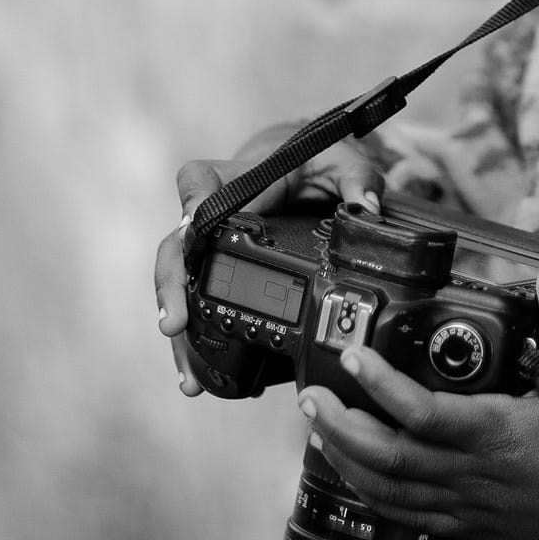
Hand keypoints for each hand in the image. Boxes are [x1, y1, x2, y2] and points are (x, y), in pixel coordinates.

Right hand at [155, 129, 383, 394]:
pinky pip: (202, 305)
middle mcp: (212, 215)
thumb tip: (367, 209)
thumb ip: (357, 179)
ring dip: (181, 330)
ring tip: (189, 376)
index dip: (192, 202)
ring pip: (182, 285)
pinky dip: (199, 340)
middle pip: (175, 246)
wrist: (307, 176)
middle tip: (174, 324)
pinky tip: (202, 375)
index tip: (194, 225)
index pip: (198, 180)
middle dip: (171, 286)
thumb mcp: (343, 162)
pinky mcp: (221, 274)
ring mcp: (211, 248)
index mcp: (236, 178)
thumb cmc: (318, 164)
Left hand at [298, 262, 538, 539]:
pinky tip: (352, 471)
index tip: (354, 356)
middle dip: (340, 425)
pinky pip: (404, 515)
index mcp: (496, 433)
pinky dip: (370, 493)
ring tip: (320, 425)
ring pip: (386, 489)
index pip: (423, 412)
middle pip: (387, 456)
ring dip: (345, 457)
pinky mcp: (464, 527)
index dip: (381, 386)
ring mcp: (463, 504)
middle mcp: (471, 472)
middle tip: (313, 395)